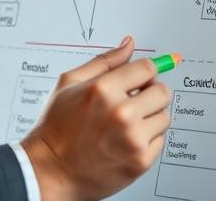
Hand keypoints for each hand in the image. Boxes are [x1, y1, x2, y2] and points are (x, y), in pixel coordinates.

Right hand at [20, 36, 171, 200]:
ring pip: (164, 116)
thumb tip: (129, 44)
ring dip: (150, 116)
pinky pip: (160, 140)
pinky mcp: (141, 161)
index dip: (146, 71)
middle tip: (134, 100)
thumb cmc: (57, 126)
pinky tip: (127, 139)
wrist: (51, 169)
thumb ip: (104, 61)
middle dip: (150, 92)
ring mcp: (133, 139)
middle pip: (162, 91)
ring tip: (128, 122)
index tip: (144, 76)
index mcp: (103, 89)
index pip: (147, 68)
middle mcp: (121, 114)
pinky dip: (148, 138)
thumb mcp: (71, 82)